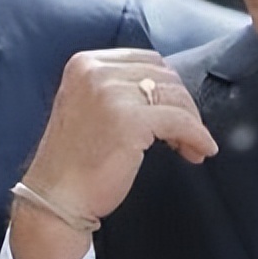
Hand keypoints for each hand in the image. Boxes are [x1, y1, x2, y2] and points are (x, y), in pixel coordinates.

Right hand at [10, 49, 216, 258]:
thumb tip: (169, 90)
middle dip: (182, 103)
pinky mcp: (129, 120)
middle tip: (189, 133)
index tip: (175, 110)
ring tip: (193, 146)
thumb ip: (118, 88)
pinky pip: (180, 121)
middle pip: (164, 74)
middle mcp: (95, 71)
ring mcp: (111, 94)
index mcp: (84, 63)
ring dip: (192, 121)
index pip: (146, 59)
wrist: (56, 199)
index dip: (167, 85)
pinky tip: (200, 151)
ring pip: (175, 96)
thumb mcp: (88, 106)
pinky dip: (197, 136)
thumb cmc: (74, 161)